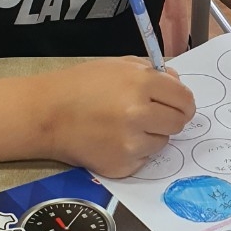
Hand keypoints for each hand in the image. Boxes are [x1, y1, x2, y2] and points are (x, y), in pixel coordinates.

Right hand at [45, 56, 194, 177]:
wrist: (46, 114)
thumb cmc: (80, 85)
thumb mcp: (117, 65)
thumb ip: (151, 72)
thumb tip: (176, 83)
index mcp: (141, 83)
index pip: (184, 99)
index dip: (182, 101)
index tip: (177, 105)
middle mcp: (139, 114)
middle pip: (179, 123)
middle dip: (169, 118)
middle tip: (152, 116)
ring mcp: (131, 143)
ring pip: (162, 142)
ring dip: (151, 135)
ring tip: (124, 126)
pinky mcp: (122, 165)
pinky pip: (144, 159)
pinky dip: (135, 152)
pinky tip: (113, 141)